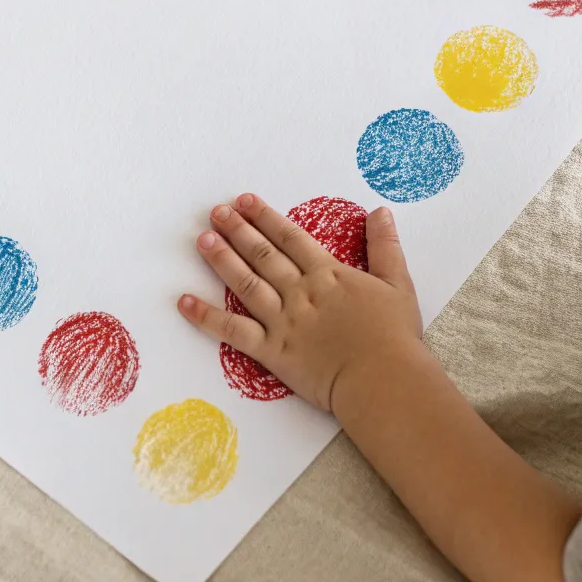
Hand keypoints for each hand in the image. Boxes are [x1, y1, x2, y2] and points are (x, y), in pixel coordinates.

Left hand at [178, 192, 422, 415]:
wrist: (383, 380)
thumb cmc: (394, 337)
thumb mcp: (398, 284)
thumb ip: (385, 247)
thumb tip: (380, 212)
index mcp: (328, 275)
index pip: (290, 238)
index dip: (266, 217)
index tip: (244, 201)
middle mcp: (300, 292)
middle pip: (263, 255)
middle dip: (238, 231)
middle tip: (215, 212)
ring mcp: (283, 320)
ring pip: (245, 283)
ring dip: (222, 260)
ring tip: (202, 240)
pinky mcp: (271, 351)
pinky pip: (232, 331)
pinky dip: (206, 317)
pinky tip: (184, 302)